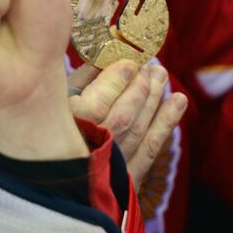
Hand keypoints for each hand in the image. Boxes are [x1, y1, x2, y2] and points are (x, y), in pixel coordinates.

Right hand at [69, 62, 188, 185]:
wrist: (58, 181)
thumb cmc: (53, 126)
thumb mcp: (57, 101)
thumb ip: (83, 79)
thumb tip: (109, 51)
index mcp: (66, 131)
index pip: (98, 103)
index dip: (118, 80)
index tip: (131, 61)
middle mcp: (89, 151)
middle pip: (124, 116)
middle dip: (141, 87)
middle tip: (150, 65)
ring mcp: (111, 167)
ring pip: (139, 129)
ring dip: (155, 99)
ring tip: (162, 74)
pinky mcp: (128, 179)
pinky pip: (151, 149)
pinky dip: (167, 123)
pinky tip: (180, 100)